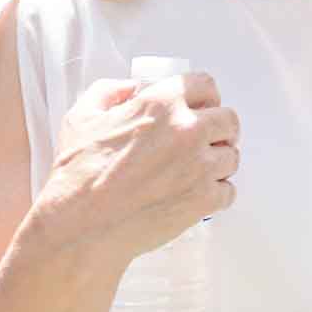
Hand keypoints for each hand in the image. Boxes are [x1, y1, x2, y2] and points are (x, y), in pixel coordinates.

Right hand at [33, 72, 240, 267]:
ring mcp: (199, 166)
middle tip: (206, 140)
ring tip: (198, 170)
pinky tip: (197, 193)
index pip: (205, 85)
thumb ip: (108, 92)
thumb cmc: (79, 174)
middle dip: (219, 128)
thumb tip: (129, 88)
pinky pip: (228, 190)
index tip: (203, 106)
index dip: (204, 96)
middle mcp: (187, 130)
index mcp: (161, 104)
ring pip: (232, 156)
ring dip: (218, 161)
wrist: (82, 226)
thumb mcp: (82, 117)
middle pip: (228, 120)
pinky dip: (216, 192)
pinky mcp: (203, 200)